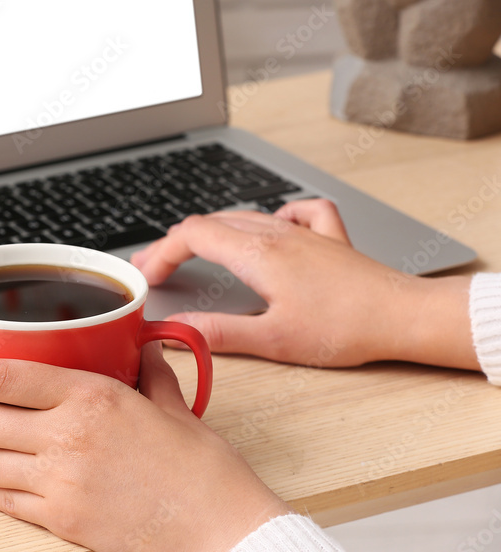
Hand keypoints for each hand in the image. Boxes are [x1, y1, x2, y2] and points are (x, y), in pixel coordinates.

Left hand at [0, 350, 288, 551]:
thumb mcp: (177, 409)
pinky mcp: (62, 521)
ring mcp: (59, 483)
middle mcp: (67, 437)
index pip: (7, 376)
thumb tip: (145, 352)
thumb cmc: (204, 472)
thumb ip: (152, 376)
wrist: (222, 532)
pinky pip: (6, 503)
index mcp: (92, 398)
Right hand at [131, 200, 475, 369]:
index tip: (148, 276)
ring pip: (244, 217)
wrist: (404, 316)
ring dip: (212, 232)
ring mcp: (304, 232)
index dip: (161, 252)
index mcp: (258, 254)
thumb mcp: (273, 340)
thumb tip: (176, 330)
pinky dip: (271, 217)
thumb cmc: (347, 328)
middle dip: (176, 244)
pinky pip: (294, 212)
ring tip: (193, 252)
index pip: (191, 236)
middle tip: (156, 268)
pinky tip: (272, 229)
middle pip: (211, 223)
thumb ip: (218, 332)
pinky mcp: (328, 239)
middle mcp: (277, 234)